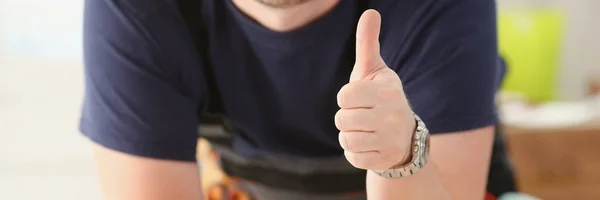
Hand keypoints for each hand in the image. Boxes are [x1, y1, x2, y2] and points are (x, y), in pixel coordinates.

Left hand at [335, 10, 415, 170]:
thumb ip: (368, 43)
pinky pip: (352, 157)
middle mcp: (393, 115)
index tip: (361, 99)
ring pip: (345, 139)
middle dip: (347, 118)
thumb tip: (370, 12)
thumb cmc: (380, 98)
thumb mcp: (375, 70)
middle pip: (341, 119)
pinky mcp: (384, 159)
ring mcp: (390, 139)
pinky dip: (355, 153)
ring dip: (350, 136)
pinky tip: (370, 145)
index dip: (347, 98)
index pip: (344, 96)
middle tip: (363, 116)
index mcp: (388, 90)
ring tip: (366, 130)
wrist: (405, 137)